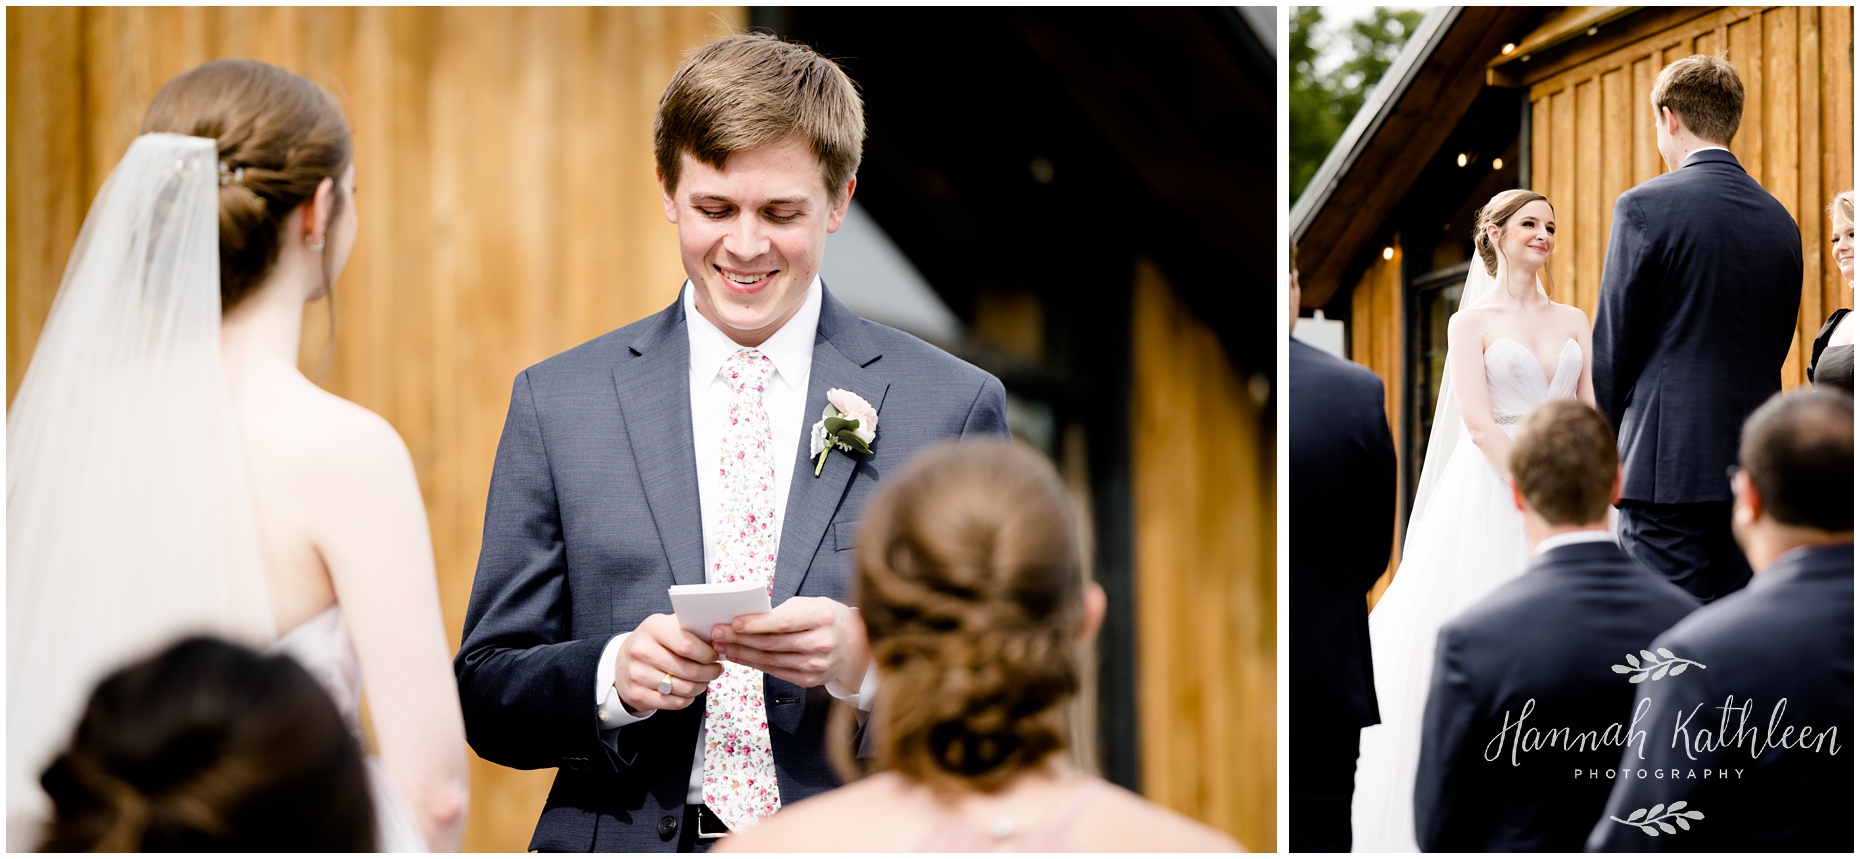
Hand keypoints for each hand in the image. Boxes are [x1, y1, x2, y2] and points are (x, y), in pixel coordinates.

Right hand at [614, 614, 721, 712]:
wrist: (623, 660)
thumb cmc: (654, 642)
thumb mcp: (668, 626)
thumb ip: (692, 630)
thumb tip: (721, 640)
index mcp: (653, 628)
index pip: (688, 645)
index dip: (708, 654)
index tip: (715, 656)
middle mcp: (642, 651)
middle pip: (689, 670)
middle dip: (710, 672)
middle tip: (716, 670)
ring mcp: (637, 674)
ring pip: (684, 688)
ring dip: (701, 686)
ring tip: (704, 680)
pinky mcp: (637, 695)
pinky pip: (674, 703)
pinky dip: (687, 699)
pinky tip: (689, 691)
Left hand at [711, 596, 869, 688]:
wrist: (857, 645)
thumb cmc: (829, 619)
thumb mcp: (811, 605)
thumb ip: (783, 611)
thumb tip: (748, 618)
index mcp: (822, 618)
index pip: (782, 623)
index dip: (756, 624)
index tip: (733, 622)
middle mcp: (820, 643)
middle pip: (772, 643)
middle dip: (740, 639)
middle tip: (717, 634)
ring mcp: (816, 665)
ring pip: (770, 660)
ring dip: (742, 654)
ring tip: (722, 647)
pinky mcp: (810, 679)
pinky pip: (775, 671)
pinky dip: (754, 664)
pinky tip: (740, 657)